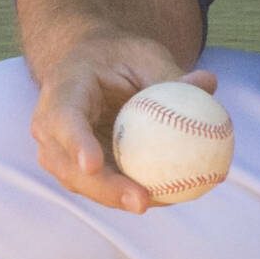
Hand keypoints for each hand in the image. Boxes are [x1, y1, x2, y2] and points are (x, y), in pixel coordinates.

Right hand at [29, 33, 220, 215]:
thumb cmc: (119, 57)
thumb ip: (171, 74)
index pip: (63, 118)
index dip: (75, 143)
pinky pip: (98, 185)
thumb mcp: (144, 55)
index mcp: (64, 86)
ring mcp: (59, 149)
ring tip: (155, 203)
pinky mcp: (75, 166)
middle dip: (102, 187)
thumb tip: (208, 84)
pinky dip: (125, 193)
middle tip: (142, 200)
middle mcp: (51, 123)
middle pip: (66, 163)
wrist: (90, 66)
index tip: (92, 165)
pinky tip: (164, 198)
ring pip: (80, 182)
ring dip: (115, 197)